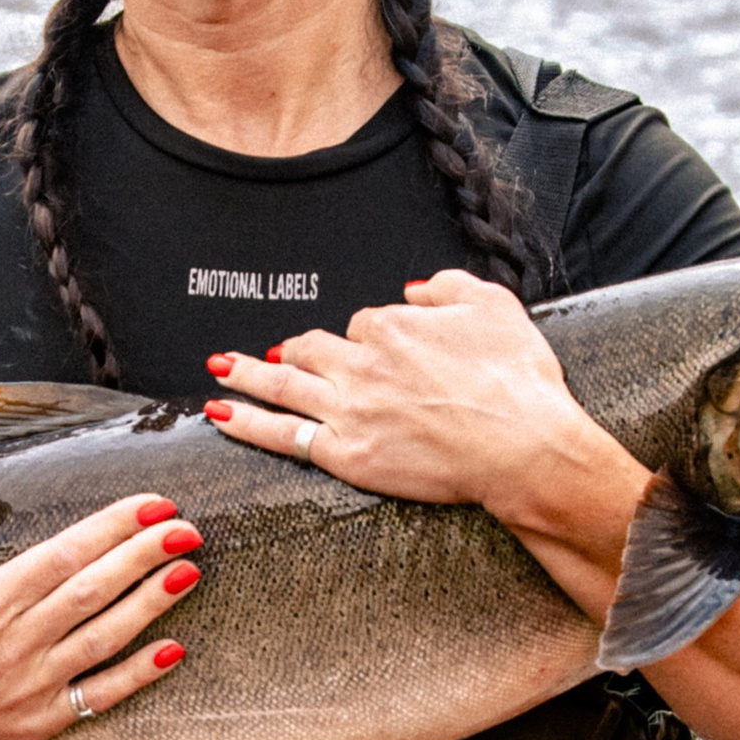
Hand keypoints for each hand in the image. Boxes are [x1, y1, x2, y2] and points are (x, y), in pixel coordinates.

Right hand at [0, 455, 197, 739]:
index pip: (63, 554)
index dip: (113, 526)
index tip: (151, 503)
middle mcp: (15, 645)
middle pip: (94, 591)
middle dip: (145, 555)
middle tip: (187, 527)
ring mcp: (31, 688)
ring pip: (105, 639)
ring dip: (151, 605)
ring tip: (189, 571)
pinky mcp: (38, 724)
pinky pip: (98, 698)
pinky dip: (137, 676)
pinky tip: (172, 650)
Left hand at [210, 268, 739, 739]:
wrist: (524, 447)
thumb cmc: (520, 382)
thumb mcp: (496, 307)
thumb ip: (448, 287)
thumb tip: (412, 288)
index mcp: (394, 323)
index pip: (364, 323)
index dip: (372, 341)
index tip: (382, 357)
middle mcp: (361, 360)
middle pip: (315, 347)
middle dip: (298, 350)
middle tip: (279, 354)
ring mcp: (349, 408)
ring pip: (282, 381)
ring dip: (244, 371)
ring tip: (219, 366)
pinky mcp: (344, 453)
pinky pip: (281, 432)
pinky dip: (244, 418)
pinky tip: (216, 410)